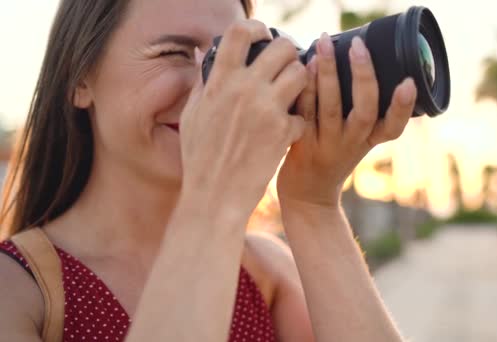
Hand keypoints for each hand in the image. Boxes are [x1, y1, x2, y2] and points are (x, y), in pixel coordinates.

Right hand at [179, 20, 307, 215]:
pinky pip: (303, 113)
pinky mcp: (284, 131)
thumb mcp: (193, 114)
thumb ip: (203, 81)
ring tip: (293, 92)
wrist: (215, 195)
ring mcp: (267, 109)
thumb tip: (202, 54)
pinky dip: (298, 121)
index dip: (255, 28)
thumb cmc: (200, 157)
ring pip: (301, 73)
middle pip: (282, 47)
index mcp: (219, 81)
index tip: (263, 35)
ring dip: (300, 80)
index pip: (240, 33)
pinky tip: (288, 130)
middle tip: (287, 63)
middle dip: (288, 52)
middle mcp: (245, 89)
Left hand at [277, 33, 417, 209]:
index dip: (403, 107)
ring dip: (328, 73)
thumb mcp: (356, 140)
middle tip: (359, 46)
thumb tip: (359, 61)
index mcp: (369, 141)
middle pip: (364, 112)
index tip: (410, 83)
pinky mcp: (301, 144)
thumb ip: (360, 111)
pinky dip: (306, 87)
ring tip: (324, 44)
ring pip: (330, 107)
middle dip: (363, 76)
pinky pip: (304, 112)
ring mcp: (326, 145)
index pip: (394, 127)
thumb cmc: (332, 158)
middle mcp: (351, 144)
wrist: (307, 196)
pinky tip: (304, 65)